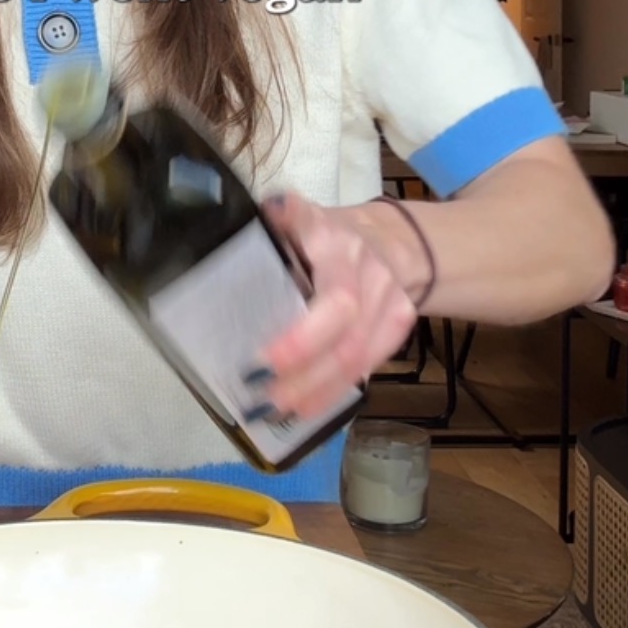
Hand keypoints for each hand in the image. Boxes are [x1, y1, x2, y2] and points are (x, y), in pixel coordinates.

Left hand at [257, 194, 421, 417]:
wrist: (389, 239)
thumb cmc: (327, 236)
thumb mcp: (297, 219)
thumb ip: (270, 226)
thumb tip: (228, 224)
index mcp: (330, 237)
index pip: (322, 277)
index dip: (301, 330)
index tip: (264, 356)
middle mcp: (364, 266)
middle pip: (343, 324)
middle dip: (303, 362)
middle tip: (262, 390)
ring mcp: (389, 296)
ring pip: (357, 353)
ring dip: (316, 388)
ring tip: (276, 408)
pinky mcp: (400, 323)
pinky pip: (368, 364)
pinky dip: (334, 390)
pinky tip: (305, 407)